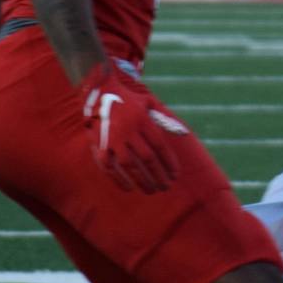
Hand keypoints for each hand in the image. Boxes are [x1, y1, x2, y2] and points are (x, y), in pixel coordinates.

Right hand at [80, 62, 188, 193]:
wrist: (98, 92)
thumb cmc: (128, 101)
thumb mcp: (148, 104)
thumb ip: (165, 119)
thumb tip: (184, 133)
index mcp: (142, 120)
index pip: (160, 146)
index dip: (169, 163)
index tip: (175, 175)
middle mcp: (128, 130)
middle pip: (147, 158)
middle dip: (158, 175)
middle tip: (166, 186)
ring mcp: (112, 138)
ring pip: (130, 165)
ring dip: (142, 180)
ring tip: (151, 190)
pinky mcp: (99, 145)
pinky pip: (109, 167)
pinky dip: (119, 179)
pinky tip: (129, 188)